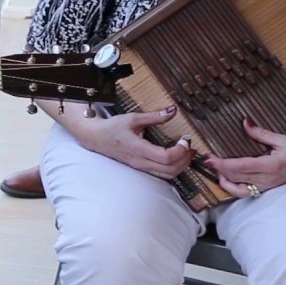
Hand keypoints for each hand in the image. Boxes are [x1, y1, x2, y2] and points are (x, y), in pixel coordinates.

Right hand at [77, 104, 192, 179]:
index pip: (166, 157)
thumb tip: (172, 110)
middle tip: (190, 147)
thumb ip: (154, 116)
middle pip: (170, 170)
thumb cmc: (112, 128)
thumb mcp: (133, 119)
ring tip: (186, 153)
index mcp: (139, 149)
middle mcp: (141, 162)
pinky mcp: (141, 168)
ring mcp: (141, 167)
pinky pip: (161, 173)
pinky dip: (173, 167)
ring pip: (167, 175)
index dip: (180, 151)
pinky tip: (176, 157)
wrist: (95, 138)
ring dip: (181, 166)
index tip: (185, 139)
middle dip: (185, 160)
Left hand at [203, 117, 285, 197]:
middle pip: (236, 177)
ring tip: (216, 169)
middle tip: (208, 159)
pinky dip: (233, 187)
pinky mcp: (267, 189)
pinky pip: (245, 193)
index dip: (222, 164)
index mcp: (271, 165)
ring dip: (224, 179)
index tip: (210, 158)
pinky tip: (227, 179)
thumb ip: (261, 133)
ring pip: (238, 188)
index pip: (240, 166)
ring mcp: (267, 186)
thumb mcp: (283, 139)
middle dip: (219, 169)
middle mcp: (267, 179)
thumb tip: (245, 122)